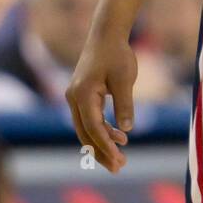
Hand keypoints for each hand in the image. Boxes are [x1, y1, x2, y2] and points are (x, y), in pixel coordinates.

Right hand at [66, 32, 137, 173]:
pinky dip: (102, 130)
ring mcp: (75, 97)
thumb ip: (125, 104)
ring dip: (102, 143)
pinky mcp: (82, 96)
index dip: (106, 146)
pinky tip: (119, 137)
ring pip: (86, 128)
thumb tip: (127, 130)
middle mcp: (74, 98)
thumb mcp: (125, 79)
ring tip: (120, 157)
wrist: (106, 34)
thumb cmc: (116, 54)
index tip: (119, 159)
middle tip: (119, 168)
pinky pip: (89, 119)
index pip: (93, 128)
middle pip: (85, 133)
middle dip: (101, 152)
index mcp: (82, 95)